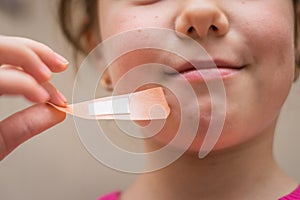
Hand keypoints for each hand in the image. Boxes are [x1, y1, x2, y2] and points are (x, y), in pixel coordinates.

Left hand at [0, 36, 67, 160]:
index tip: (49, 101)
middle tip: (57, 68)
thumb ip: (20, 128)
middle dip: (31, 55)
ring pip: (0, 48)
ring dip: (31, 55)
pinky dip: (22, 65)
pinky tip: (37, 72)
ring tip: (53, 66)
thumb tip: (52, 113)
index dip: (27, 84)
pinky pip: (0, 64)